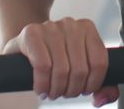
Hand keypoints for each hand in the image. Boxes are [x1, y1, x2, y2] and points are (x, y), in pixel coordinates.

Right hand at [2, 18, 119, 105]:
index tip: (83, 91)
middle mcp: (70, 24)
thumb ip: (101, 86)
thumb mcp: (80, 68)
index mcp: (87, 28)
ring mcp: (50, 27)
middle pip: (80, 69)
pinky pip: (43, 66)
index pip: (99, 62)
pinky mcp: (31, 33)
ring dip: (57, 90)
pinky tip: (41, 89)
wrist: (22, 47)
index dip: (92, 84)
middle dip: (72, 90)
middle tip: (63, 94)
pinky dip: (43, 84)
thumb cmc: (54, 59)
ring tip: (52, 93)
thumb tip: (101, 99)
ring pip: (62, 69)